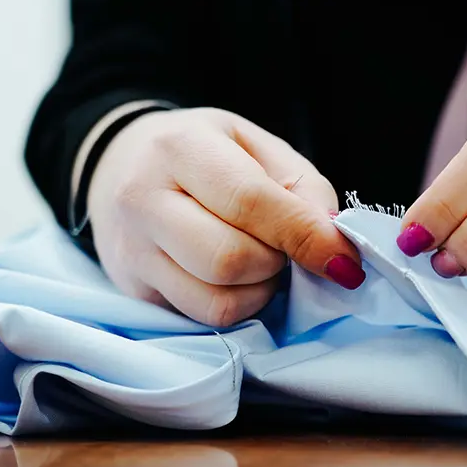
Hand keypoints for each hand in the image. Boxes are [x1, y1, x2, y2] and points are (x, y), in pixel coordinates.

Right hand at [87, 108, 363, 325]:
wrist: (122, 166)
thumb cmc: (205, 153)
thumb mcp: (258, 148)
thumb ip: (303, 190)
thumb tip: (332, 246)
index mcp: (180, 148)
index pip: (249, 202)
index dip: (304, 236)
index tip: (344, 260)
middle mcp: (143, 200)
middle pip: (229, 259)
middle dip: (277, 263)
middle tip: (284, 247)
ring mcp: (132, 251)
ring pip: (217, 301)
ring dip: (260, 290)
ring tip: (260, 260)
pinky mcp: (134, 290)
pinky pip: (202, 318)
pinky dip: (238, 306)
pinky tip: (236, 279)